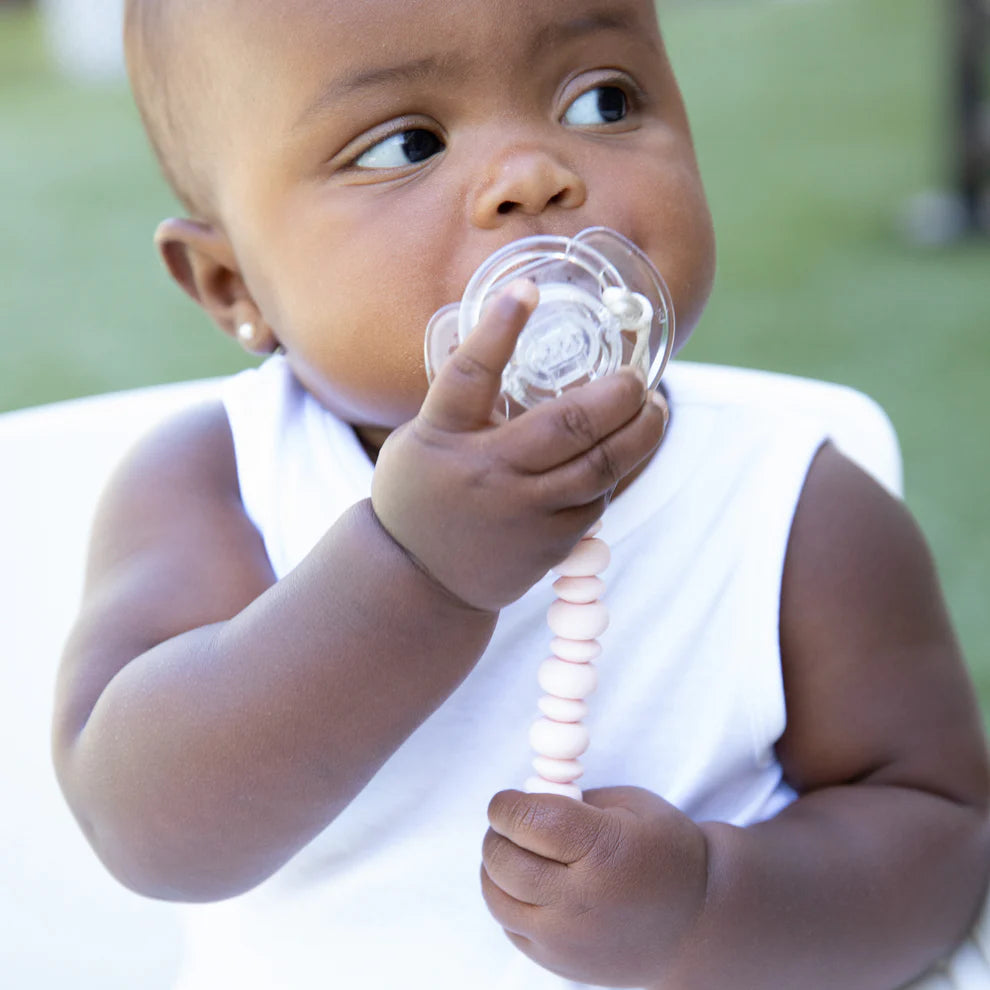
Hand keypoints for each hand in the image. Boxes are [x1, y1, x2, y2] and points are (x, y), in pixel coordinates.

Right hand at [372, 281, 666, 610]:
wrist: (419, 579)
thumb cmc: (423, 492)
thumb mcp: (423, 437)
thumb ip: (466, 397)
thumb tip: (511, 332)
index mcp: (443, 437)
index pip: (470, 375)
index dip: (499, 329)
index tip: (527, 289)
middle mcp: (486, 474)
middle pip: (567, 424)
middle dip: (618, 393)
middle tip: (638, 376)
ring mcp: (522, 514)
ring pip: (600, 467)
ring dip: (640, 433)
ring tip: (656, 407)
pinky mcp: (549, 545)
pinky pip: (596, 499)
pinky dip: (615, 470)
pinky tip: (625, 450)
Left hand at [481, 787, 707, 987]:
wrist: (695, 924)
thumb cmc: (663, 851)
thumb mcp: (629, 805)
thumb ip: (573, 799)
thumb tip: (523, 799)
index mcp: (603, 851)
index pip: (526, 820)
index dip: (506, 804)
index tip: (509, 798)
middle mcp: (580, 902)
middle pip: (501, 860)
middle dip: (498, 832)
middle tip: (511, 821)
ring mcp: (565, 941)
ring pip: (496, 896)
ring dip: (495, 867)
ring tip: (518, 851)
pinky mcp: (557, 965)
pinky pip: (509, 926)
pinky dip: (509, 899)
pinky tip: (533, 884)